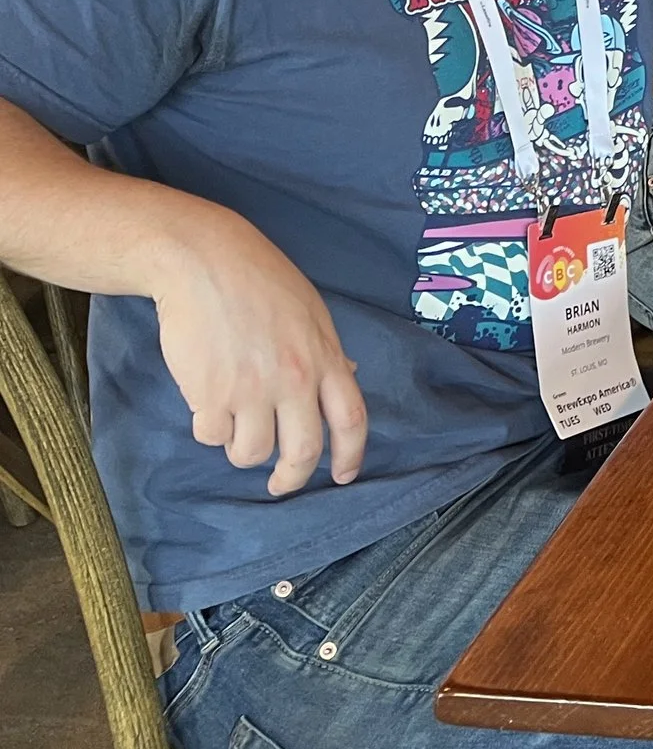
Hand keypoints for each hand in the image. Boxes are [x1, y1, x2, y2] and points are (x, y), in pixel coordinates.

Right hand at [152, 211, 366, 496]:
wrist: (204, 262)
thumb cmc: (258, 279)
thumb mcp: (309, 311)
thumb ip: (326, 352)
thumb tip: (346, 377)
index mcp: (325, 357)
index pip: (351, 419)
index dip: (350, 455)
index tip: (342, 476)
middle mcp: (295, 380)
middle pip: (303, 451)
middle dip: (291, 477)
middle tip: (280, 485)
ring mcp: (252, 391)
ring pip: (251, 453)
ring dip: (241, 448)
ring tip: (234, 423)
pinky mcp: (210, 396)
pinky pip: (211, 437)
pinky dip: (209, 429)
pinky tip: (206, 403)